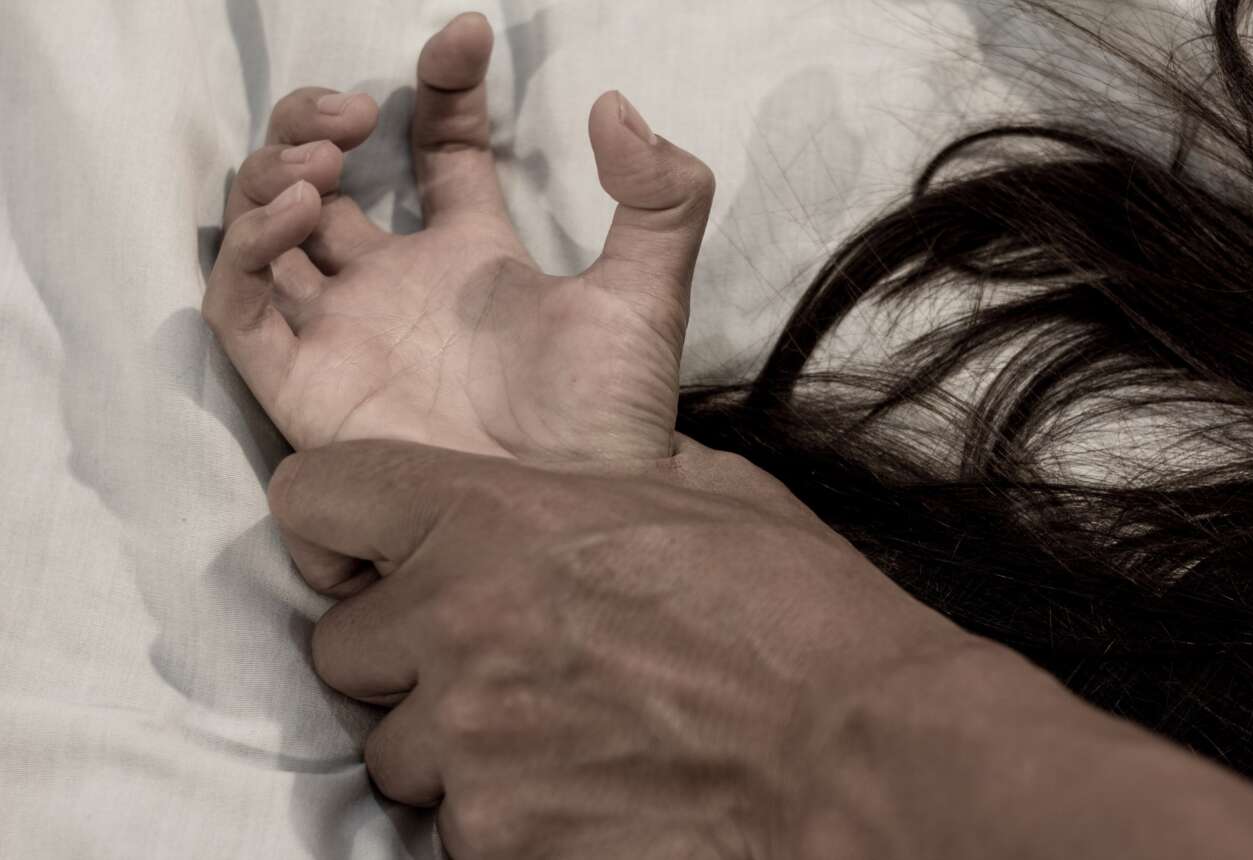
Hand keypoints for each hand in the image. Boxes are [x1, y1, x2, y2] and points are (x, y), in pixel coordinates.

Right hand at [204, 13, 714, 459]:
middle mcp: (397, 284)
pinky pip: (239, 306)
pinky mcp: (304, 384)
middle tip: (353, 111)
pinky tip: (300, 212)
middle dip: (315, 122)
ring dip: (272, 174)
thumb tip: (618, 106)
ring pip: (265, 231)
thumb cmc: (610, 417)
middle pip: (321, 175)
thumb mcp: (648, 295)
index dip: (442, 87)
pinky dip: (248, 250)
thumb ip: (660, 199)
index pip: (438, 147)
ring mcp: (345, 330)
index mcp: (473, 253)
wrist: (574, 515)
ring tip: (324, 164)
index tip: (465, 40)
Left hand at [268, 437, 970, 858]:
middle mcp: (455, 625)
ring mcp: (469, 744)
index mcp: (492, 519)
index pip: (317, 497)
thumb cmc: (795, 610)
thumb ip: (599, 480)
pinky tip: (587, 794)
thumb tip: (573, 483)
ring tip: (562, 737)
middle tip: (501, 662)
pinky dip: (505, 820)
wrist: (857, 749)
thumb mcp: (702, 492)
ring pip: (395, 754)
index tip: (369, 554)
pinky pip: (456, 831)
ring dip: (456, 747)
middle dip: (406, 658)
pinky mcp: (498, 843)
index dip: (335, 526)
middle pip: (344, 648)